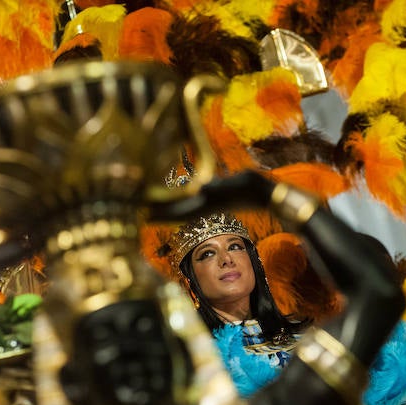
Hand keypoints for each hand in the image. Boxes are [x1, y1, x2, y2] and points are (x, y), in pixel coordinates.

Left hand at [147, 171, 276, 221]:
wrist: (263, 192)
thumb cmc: (246, 189)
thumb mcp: (227, 187)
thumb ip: (212, 188)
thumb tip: (200, 189)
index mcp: (204, 204)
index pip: (177, 212)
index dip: (161, 214)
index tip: (144, 217)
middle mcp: (204, 204)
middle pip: (177, 210)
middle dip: (161, 212)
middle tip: (142, 212)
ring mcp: (209, 199)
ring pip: (184, 204)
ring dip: (171, 205)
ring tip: (156, 205)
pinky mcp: (216, 193)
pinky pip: (194, 197)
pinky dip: (184, 197)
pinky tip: (180, 194)